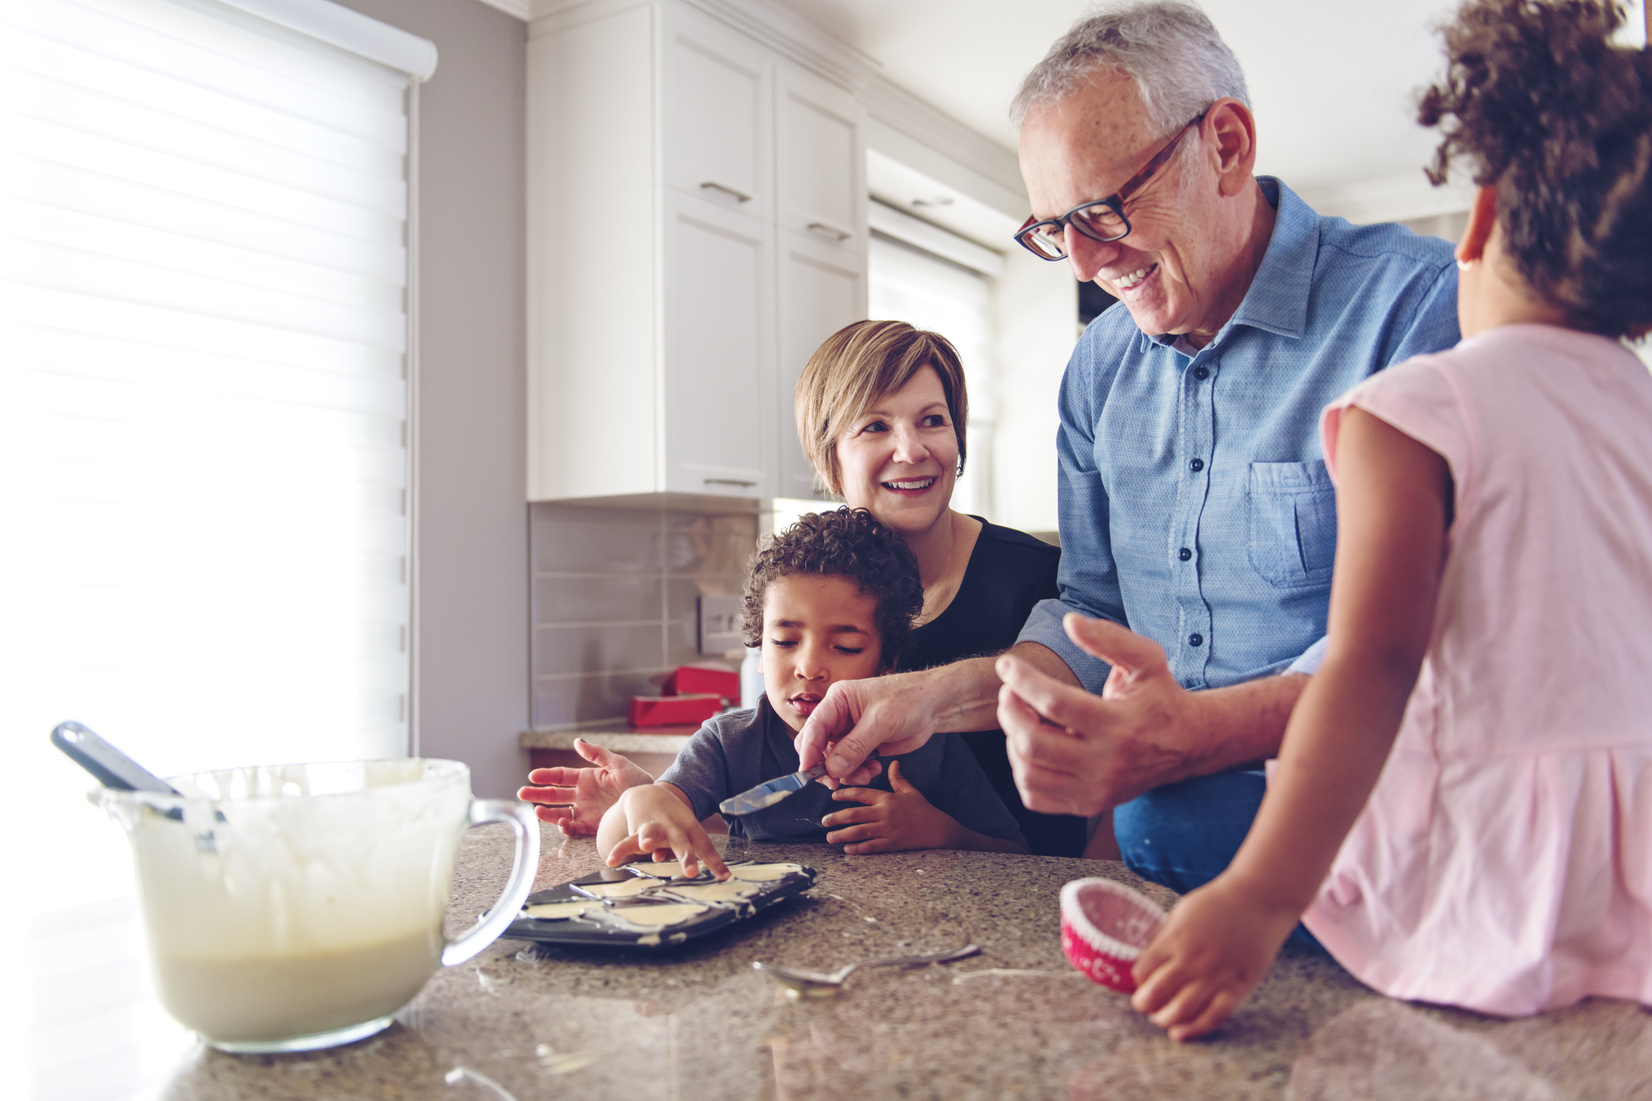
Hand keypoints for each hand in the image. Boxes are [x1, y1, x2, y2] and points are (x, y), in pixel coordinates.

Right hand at [517, 738, 652, 836]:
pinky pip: (575, 828)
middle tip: (522, 793)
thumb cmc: (638, 781)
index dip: (546, 776)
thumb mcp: (618, 764)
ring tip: (536, 811)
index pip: (561, 776)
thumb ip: (597, 754)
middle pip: (555, 795)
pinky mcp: (592, 826)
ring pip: (560, 813)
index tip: (532, 776)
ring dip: (547, 813)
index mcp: (587, 778)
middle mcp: (583, 795)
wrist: (650, 803)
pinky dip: (565, 827)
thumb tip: (577, 742)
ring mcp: (586, 811)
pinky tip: (561, 823)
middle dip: (538, 794)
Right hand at [599, 785, 729, 879]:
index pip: (705, 847)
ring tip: (646, 846)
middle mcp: (673, 828)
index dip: (716, 862)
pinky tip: (612, 861)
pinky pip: (626, 842)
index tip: (725, 877)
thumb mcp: (688, 834)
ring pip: (651, 834)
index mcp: (690, 829)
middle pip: (681, 842)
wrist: (649, 795)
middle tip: (691, 871)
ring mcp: (654, 827)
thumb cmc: (673, 821)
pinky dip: (619, 851)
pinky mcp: (635, 829)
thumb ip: (696, 854)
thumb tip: (718, 876)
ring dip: (649, 839)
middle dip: (686, 857)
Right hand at [795, 673, 933, 786]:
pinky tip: (875, 769)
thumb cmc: (908, 700)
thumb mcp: (881, 722)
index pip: (814, 728)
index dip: (809, 752)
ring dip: (846, 773)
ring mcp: (850, 732)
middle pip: (817, 746)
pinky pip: (850, 765)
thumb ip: (855, 746)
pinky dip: (858, 772)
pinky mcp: (863, 745)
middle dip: (825, 766)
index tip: (808, 774)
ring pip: (834, 760)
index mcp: (837, 700)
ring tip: (867, 775)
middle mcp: (839, 716)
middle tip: (835, 783)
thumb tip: (832, 769)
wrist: (933, 705)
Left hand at [820, 761, 955, 853]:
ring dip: (842, 834)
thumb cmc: (923, 809)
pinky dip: (858, 848)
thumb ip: (897, 778)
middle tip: (824, 821)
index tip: (833, 796)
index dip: (845, 794)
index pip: (861, 794)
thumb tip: (893, 762)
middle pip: (855, 814)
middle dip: (837, 817)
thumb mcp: (909, 791)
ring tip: (830, 837)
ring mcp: (888, 829)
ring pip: (860, 831)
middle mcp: (885, 812)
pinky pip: (872, 846)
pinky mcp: (892, 843)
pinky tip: (847, 849)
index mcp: (887, 798)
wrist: (938, 829)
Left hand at [995, 614, 1196, 816]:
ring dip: (1012, 741)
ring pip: (1029, 773)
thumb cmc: (1160, 696)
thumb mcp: (1146, 659)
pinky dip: (1021, 770)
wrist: (1187, 744)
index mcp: (1120, 725)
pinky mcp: (1088, 805)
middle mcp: (1107, 764)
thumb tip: (1070, 622)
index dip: (1023, 680)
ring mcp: (1096, 790)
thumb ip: (1110, 638)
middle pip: (1034, 742)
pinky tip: (1031, 746)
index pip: (1056, 702)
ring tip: (1021, 717)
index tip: (1007, 665)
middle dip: (1010, 711)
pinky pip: (1035, 796)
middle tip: (1010, 692)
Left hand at [1129, 873, 1298, 1040]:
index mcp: (1175, 938)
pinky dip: (1194, 1029)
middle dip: (1144, 1004)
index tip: (1140, 983)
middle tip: (1144, 1005)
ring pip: (1182, 1010)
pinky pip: (1214, 1015)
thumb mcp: (1181, 913)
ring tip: (1160, 1019)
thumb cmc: (1217, 903)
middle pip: (1156, 993)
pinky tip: (1180, 1033)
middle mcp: (1193, 959)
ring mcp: (1217, 975)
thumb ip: (1165, 939)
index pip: (1143, 970)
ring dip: (1164, 1019)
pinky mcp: (1239, 986)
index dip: (1137, 981)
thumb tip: (1146, 963)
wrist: (1259, 900)